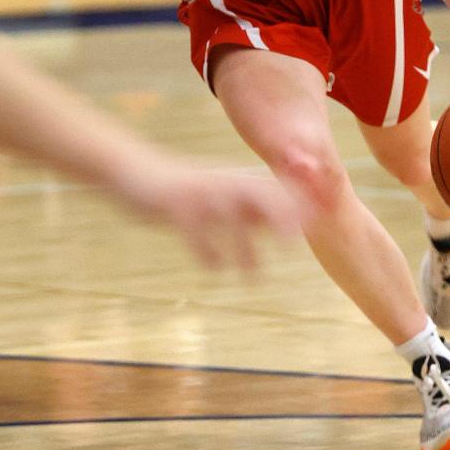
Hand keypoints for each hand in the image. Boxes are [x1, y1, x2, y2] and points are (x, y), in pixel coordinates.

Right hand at [121, 163, 306, 270]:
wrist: (133, 171)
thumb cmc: (181, 189)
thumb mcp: (218, 193)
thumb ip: (249, 208)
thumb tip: (285, 223)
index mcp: (232, 179)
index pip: (270, 187)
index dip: (294, 202)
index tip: (315, 222)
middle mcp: (218, 182)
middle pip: (255, 194)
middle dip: (277, 214)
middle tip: (294, 243)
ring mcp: (196, 193)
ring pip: (226, 216)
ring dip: (243, 247)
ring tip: (254, 277)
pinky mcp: (173, 205)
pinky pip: (194, 229)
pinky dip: (206, 251)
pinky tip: (214, 269)